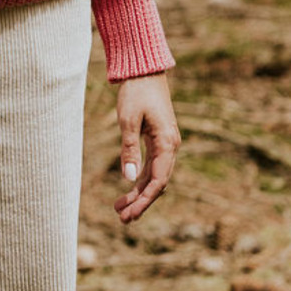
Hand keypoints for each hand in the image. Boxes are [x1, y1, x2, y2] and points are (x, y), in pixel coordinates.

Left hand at [113, 72, 179, 224]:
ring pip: (154, 177)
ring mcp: (166, 144)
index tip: (129, 215)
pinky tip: (128, 190)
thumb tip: (128, 178)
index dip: (144, 201)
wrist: (145, 71)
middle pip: (158, 183)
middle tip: (122, 219)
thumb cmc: (136, 93)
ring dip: (139, 194)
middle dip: (141, 203)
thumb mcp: (128, 120)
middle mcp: (171, 146)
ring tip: (120, 209)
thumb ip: (129, 149)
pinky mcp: (158, 140)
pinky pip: (152, 166)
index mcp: (167, 143)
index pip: (158, 181)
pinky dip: (140, 180)